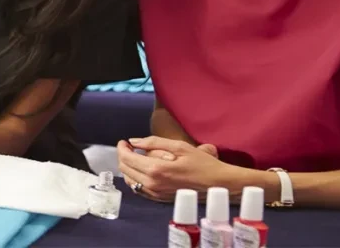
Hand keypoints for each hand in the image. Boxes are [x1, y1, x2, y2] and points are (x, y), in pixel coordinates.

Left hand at [117, 136, 235, 202]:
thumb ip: (153, 142)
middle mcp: (152, 184)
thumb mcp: (179, 146)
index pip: (127, 158)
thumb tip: (133, 141)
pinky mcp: (159, 199)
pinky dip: (135, 178)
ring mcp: (155, 193)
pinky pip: (139, 188)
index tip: (124, 141)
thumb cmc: (201, 163)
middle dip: (123, 156)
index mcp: (155, 169)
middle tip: (129, 147)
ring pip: (130, 180)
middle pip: (125, 169)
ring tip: (134, 157)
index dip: (122, 148)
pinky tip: (142, 170)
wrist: (217, 184)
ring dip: (128, 167)